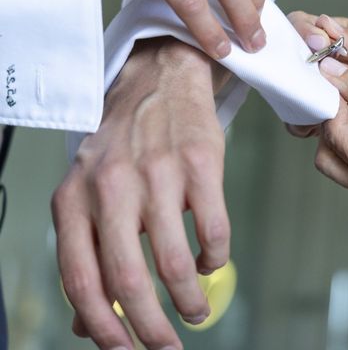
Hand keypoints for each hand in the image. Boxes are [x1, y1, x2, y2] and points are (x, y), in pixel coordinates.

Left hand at [52, 38, 229, 349]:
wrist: (158, 81)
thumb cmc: (122, 143)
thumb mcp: (89, 190)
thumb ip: (87, 251)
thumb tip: (87, 321)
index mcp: (75, 198)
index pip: (82, 280)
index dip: (103, 327)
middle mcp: (112, 187)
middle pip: (129, 279)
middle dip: (151, 328)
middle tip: (166, 347)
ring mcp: (158, 174)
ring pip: (175, 261)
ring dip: (188, 299)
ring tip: (194, 311)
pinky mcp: (200, 163)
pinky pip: (213, 230)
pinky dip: (215, 258)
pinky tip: (211, 261)